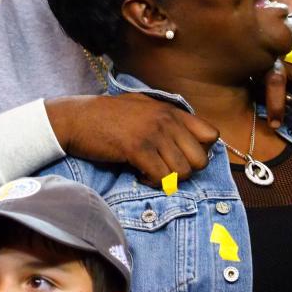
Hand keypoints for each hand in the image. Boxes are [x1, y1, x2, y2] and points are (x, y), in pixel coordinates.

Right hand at [46, 94, 218, 184]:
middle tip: (166, 169)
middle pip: (201, 160)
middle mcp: (168, 120)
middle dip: (185, 171)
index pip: (212, 134)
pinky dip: (153, 183)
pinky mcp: (138, 149)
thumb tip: (188, 139)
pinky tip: (140, 175)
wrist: (78, 118)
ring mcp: (154, 134)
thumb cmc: (110, 115)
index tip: (182, 156)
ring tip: (151, 172)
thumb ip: (168, 120)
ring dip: (168, 179)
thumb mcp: (145, 108)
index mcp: (172, 111)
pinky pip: (162, 177)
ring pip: (183, 172)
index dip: (201, 151)